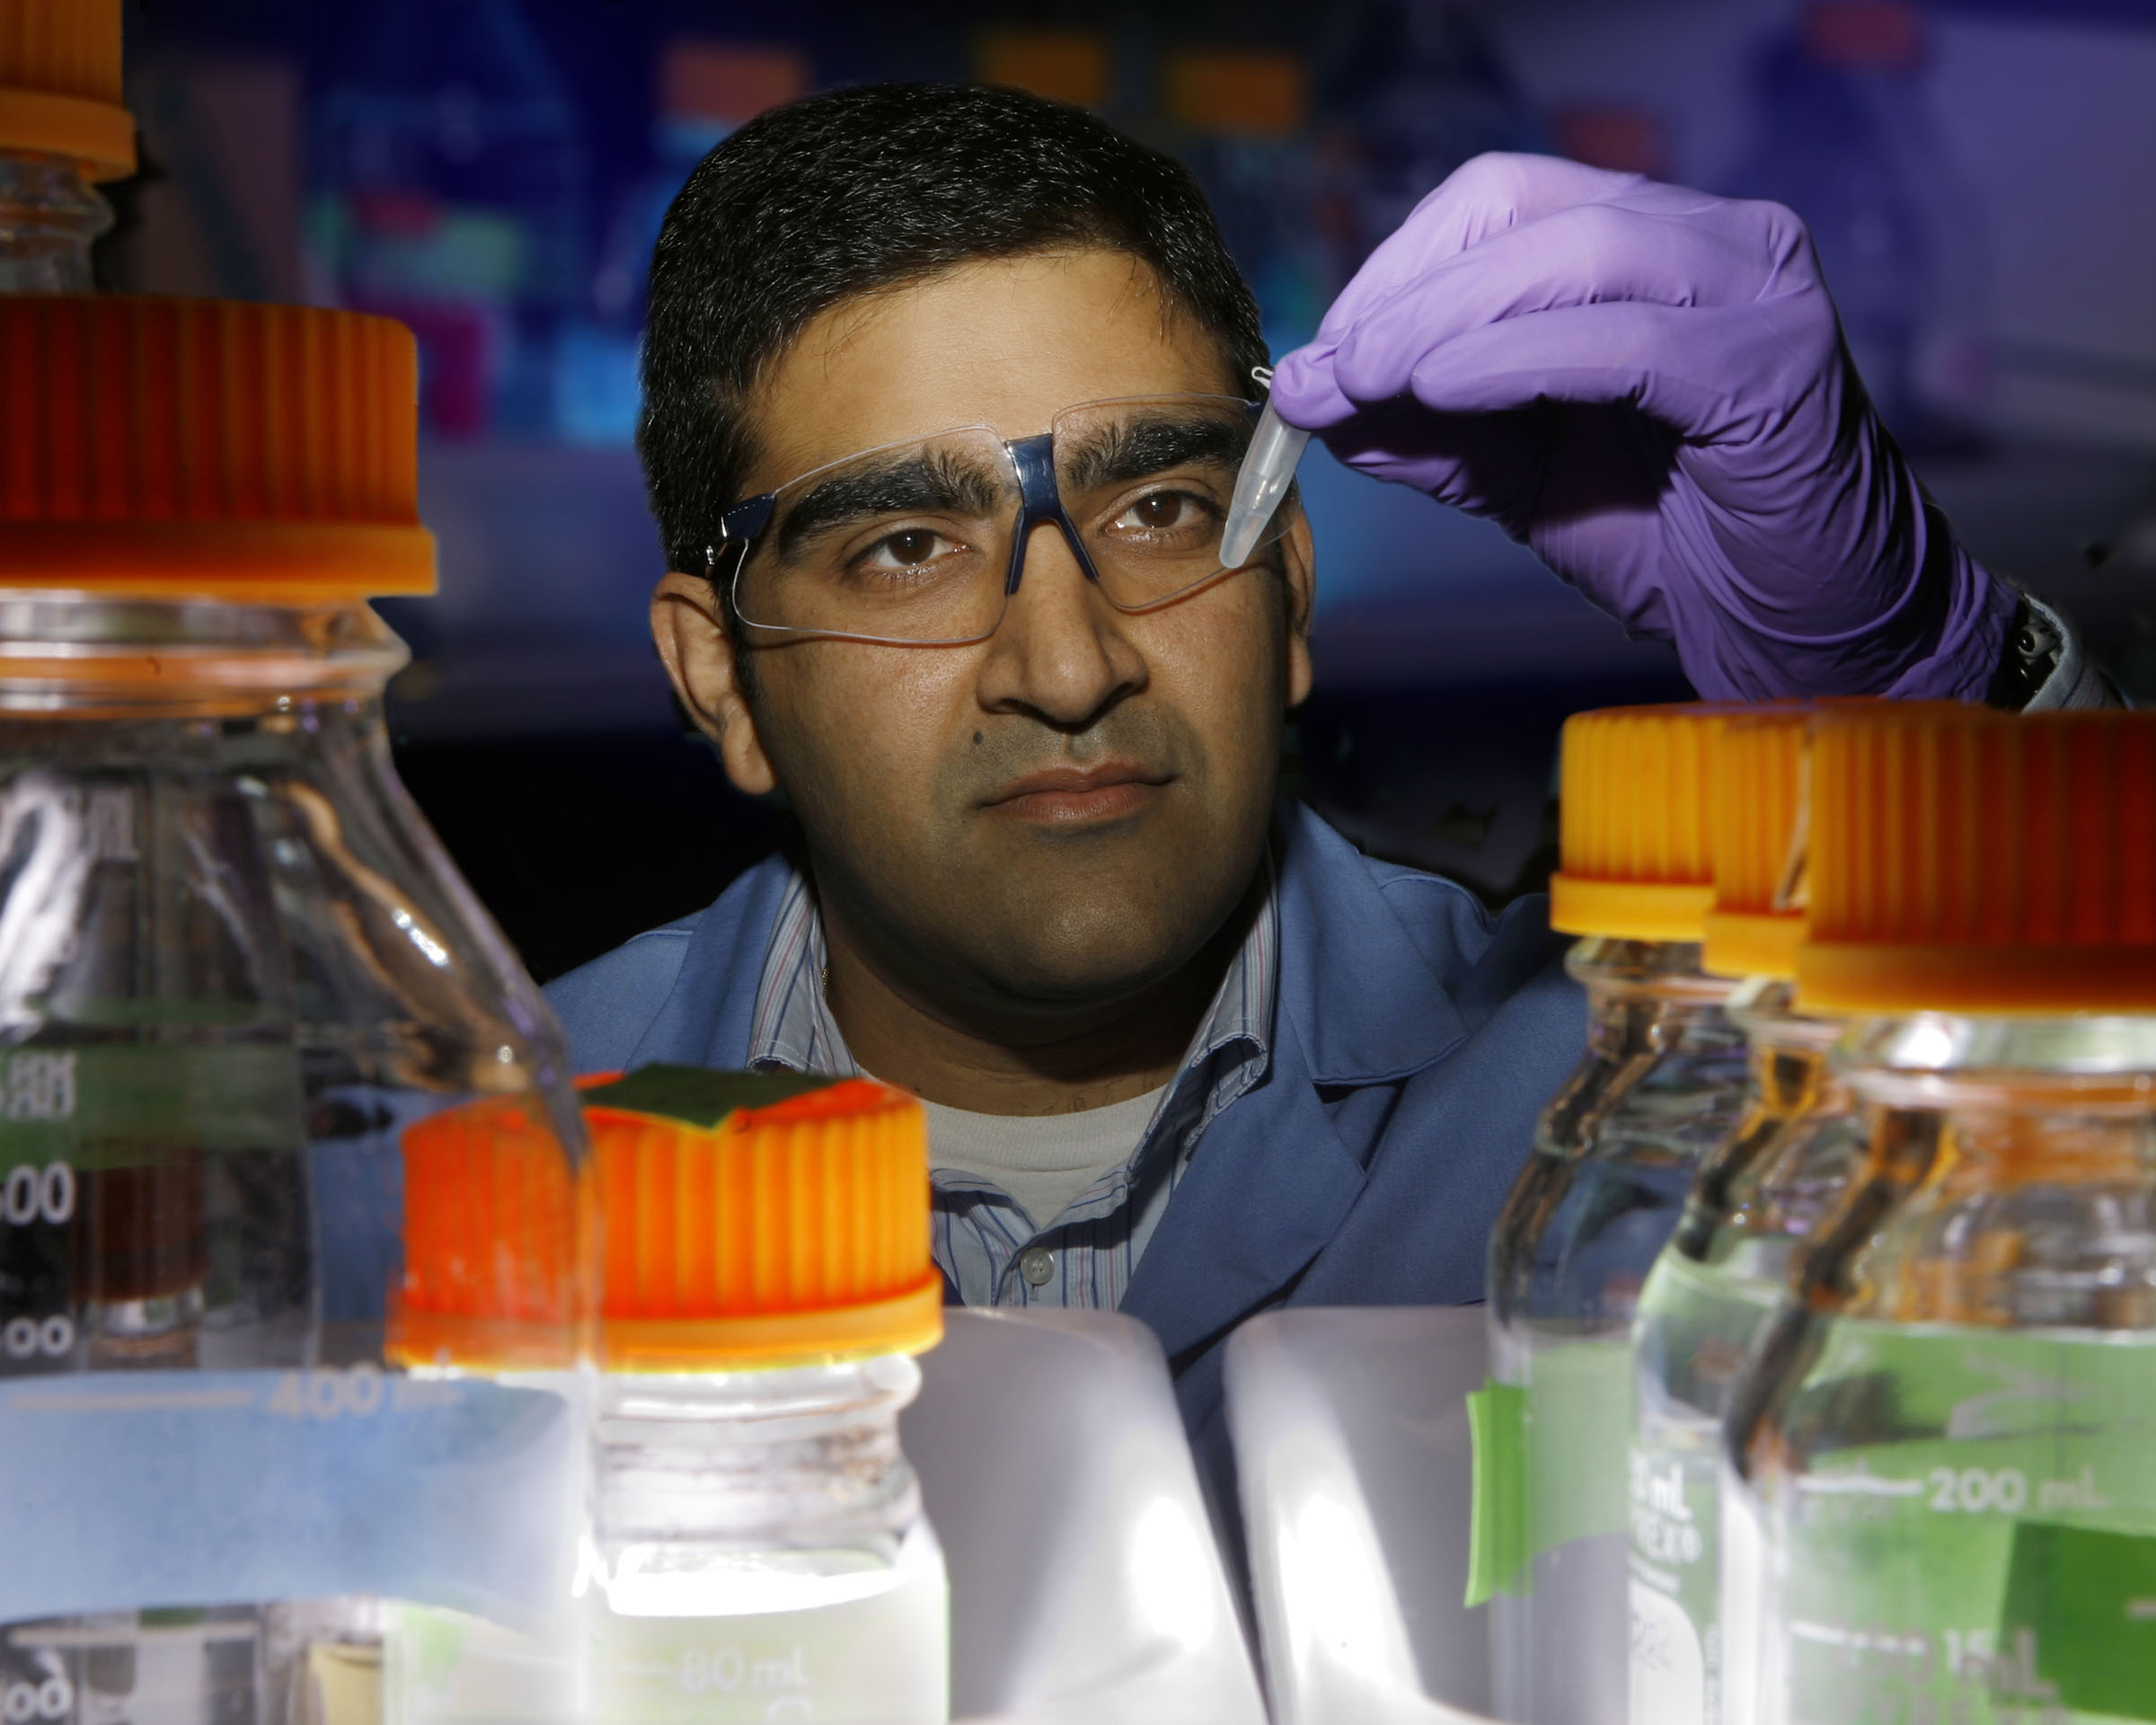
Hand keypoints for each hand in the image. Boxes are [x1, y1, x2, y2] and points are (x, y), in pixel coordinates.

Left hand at [1270, 153, 2011, 700]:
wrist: (1800, 635)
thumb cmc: (1674, 546)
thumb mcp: (1517, 475)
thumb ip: (1427, 426)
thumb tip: (1314, 391)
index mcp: (1656, 244)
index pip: (1502, 202)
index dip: (1396, 265)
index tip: (1321, 352)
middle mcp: (1717, 241)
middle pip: (1524, 208)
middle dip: (1403, 290)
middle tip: (1323, 371)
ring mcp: (1756, 290)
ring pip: (1574, 253)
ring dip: (1444, 318)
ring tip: (1364, 381)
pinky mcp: (1773, 364)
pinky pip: (1624, 341)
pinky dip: (1518, 360)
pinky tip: (1447, 392)